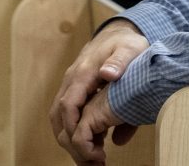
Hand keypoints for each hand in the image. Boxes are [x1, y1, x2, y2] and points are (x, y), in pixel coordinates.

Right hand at [50, 20, 148, 161]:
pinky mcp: (77, 94)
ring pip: (60, 119)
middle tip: (90, 162)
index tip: (88, 147)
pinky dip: (77, 134)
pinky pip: (70, 117)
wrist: (119, 34)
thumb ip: (119, 62)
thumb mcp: (129, 49)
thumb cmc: (126, 43)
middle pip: (59, 117)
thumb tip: (107, 74)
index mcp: (83, 73)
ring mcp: (72, 88)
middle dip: (70, 142)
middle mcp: (72, 81)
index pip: (68, 104)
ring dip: (71, 141)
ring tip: (92, 160)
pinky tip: (94, 147)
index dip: (73, 128)